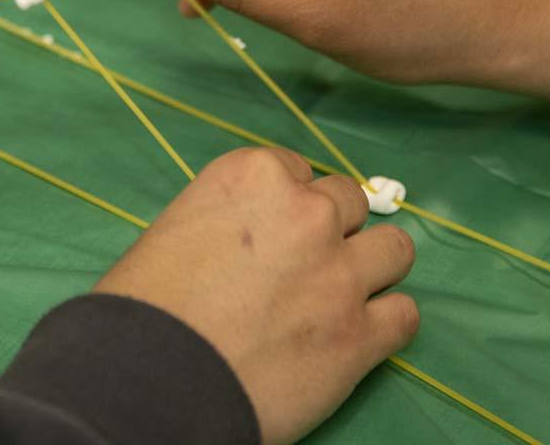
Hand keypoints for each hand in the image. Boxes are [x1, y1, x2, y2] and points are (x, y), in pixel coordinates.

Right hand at [95, 147, 417, 444]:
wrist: (150, 378)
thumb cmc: (144, 305)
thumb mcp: (178, 228)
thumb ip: (231, 219)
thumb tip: (256, 243)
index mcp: (254, 176)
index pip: (298, 171)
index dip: (286, 205)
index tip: (272, 233)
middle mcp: (306, 213)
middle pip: (349, 203)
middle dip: (331, 230)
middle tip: (303, 265)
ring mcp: (340, 273)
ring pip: (395, 250)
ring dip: (371, 268)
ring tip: (342, 295)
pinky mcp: (361, 335)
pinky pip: (405, 314)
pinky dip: (385, 324)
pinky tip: (357, 335)